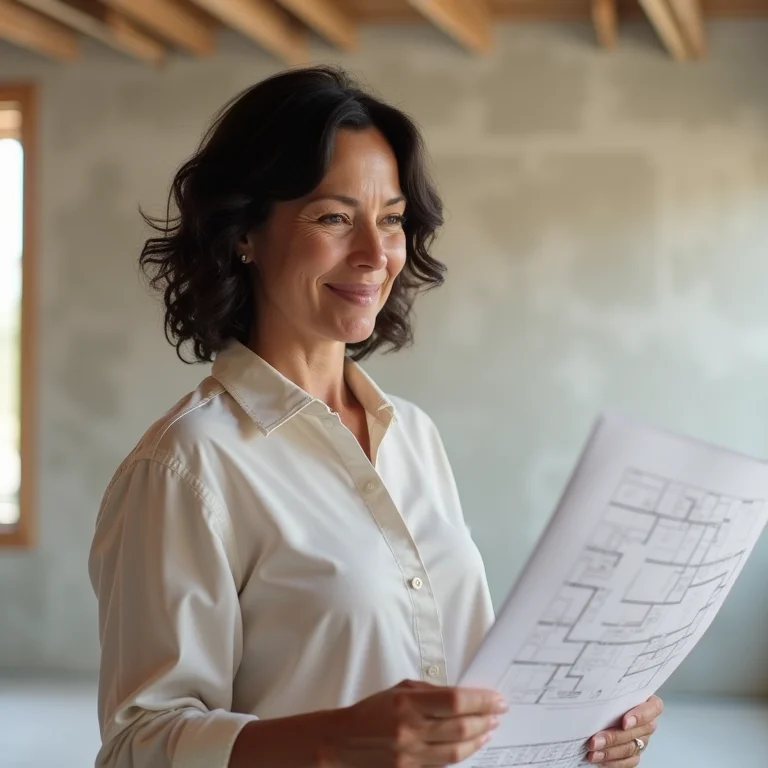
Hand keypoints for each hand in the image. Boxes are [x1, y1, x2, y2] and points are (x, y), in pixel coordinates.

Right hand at [330, 679, 507, 766]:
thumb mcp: (399, 691)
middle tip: (499, 713)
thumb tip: (462, 696)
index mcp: (407, 703)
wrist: (343, 743)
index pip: (455, 701)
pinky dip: (462, 753)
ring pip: (457, 751)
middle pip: (460, 727)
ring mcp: (411, 755)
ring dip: (479, 739)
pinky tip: (471, 744)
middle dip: (486, 719)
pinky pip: (444, 764)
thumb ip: (430, 693)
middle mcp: (410, 730)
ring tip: (490, 729)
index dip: (481, 700)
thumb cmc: (371, 711)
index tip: (497, 699)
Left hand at [586, 696, 663, 765]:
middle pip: (637, 732)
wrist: (606, 709)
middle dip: (614, 737)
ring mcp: (642, 739)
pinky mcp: (635, 753)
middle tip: (595, 740)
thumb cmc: (610, 696)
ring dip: (610, 752)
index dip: (640, 716)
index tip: (624, 722)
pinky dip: (613, 762)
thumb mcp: (612, 690)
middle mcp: (647, 723)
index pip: (653, 708)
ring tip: (593, 752)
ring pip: (630, 748)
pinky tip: (599, 760)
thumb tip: (595, 692)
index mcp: (647, 703)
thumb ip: (611, 692)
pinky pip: (628, 762)